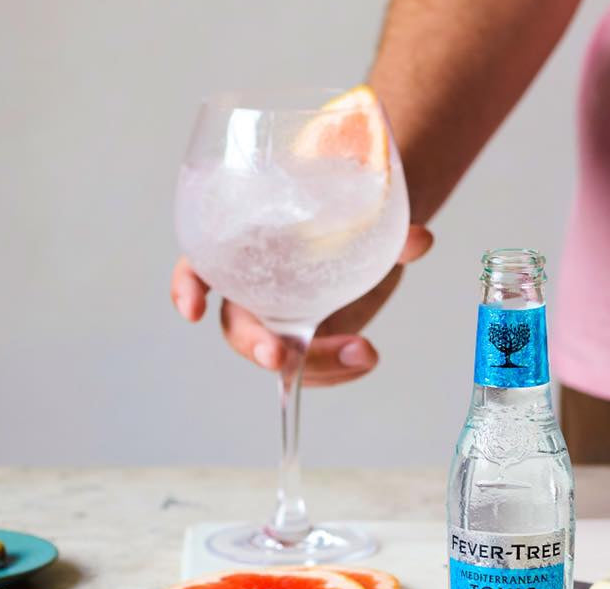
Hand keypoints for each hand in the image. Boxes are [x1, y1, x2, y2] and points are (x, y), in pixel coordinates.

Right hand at [171, 224, 432, 385]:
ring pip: (281, 354)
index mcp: (245, 242)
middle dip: (258, 347)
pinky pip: (311, 363)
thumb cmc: (347, 198)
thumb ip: (389, 223)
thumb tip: (421, 241)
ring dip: (313, 367)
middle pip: (240, 326)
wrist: (370, 217)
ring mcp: (284, 314)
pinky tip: (366, 359)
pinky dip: (337, 369)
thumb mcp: (364, 201)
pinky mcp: (311, 333)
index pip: (200, 262)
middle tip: (283, 357)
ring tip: (363, 354)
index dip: (188, 286)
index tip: (194, 307)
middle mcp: (256, 284)